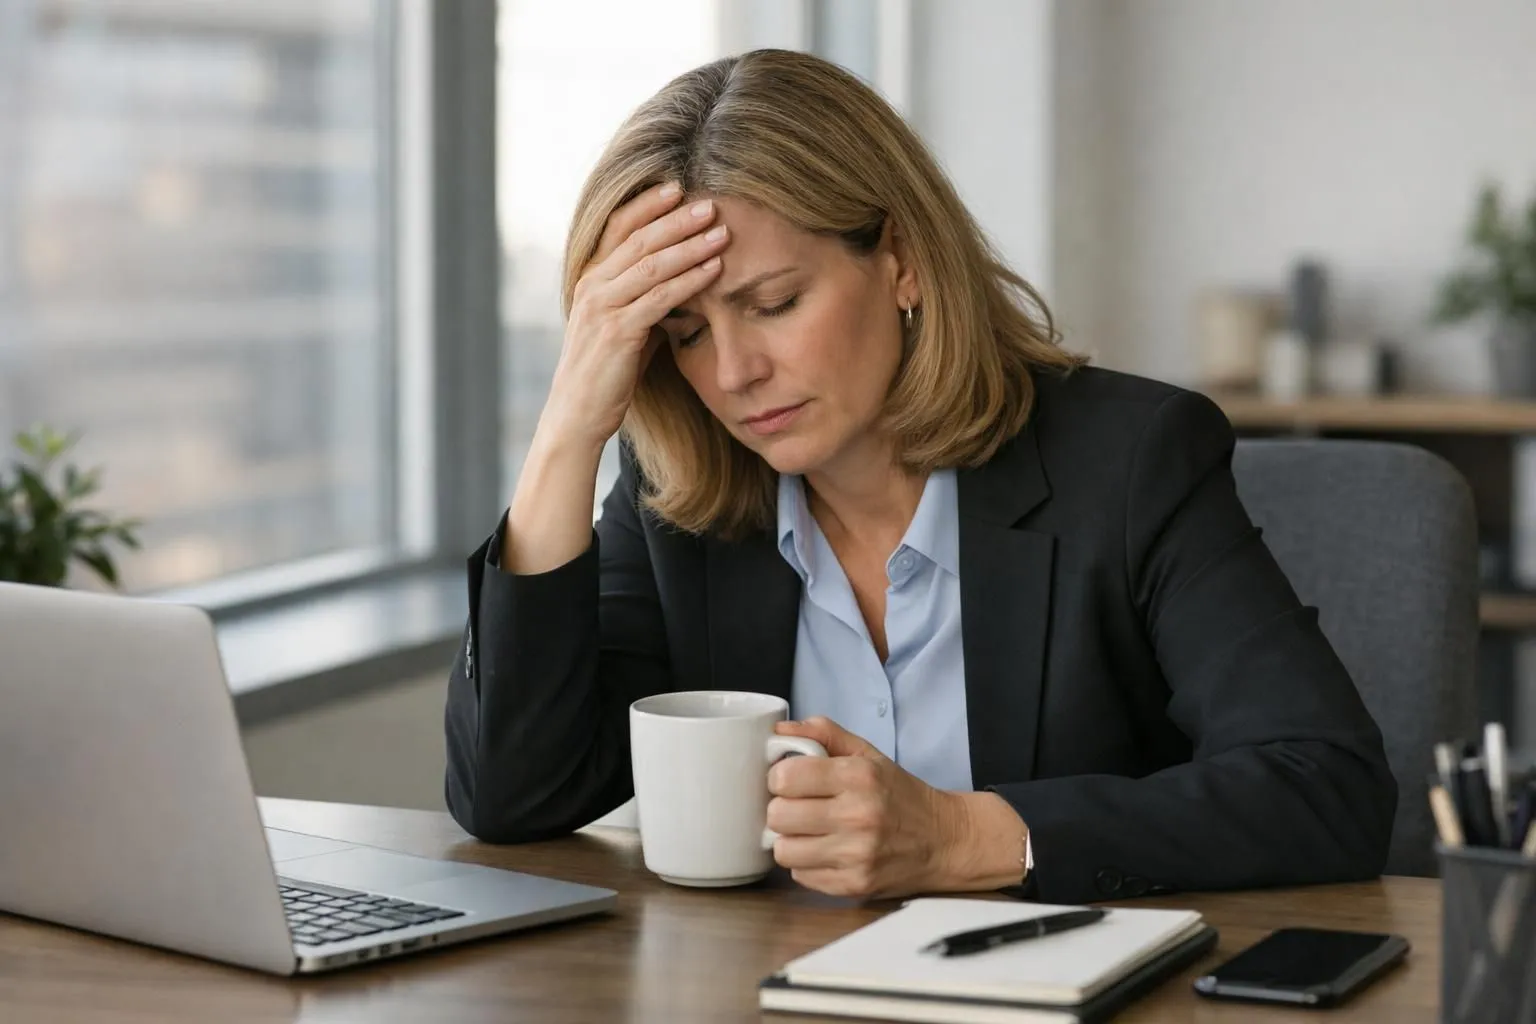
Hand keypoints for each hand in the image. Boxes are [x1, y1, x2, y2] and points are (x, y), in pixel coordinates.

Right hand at [541, 182, 729, 447]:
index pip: (618, 227)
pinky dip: (690, 280)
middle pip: (638, 239)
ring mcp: (602, 308)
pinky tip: (714, 270)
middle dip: (676, 219)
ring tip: (721, 231)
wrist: (577, 415)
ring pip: (651, 264)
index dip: (647, 205)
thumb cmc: (605, 375)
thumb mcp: (624, 329)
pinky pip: (659, 298)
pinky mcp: (618, 332)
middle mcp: (592, 287)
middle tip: (710, 203)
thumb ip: (645, 302)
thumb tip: (683, 288)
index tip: (678, 188)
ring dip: (690, 245)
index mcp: (590, 279)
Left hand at [767, 717, 1024, 898]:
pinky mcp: (853, 886)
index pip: (785, 777)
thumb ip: (823, 734)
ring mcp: (856, 855)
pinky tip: (825, 851)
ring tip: (809, 832)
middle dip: (782, 809)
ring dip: (791, 840)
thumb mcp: (867, 753)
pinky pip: (801, 876)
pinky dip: (807, 864)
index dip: (779, 777)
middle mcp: (857, 816)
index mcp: (858, 776)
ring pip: (784, 850)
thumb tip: (778, 732)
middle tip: (798, 807)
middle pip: (778, 815)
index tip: (789, 780)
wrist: (943, 841)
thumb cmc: (898, 794)